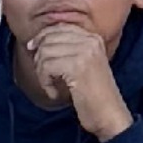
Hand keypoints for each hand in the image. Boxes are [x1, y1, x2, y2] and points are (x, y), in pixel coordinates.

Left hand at [18, 17, 132, 140]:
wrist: (109, 115)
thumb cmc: (93, 95)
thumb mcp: (83, 65)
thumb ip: (67, 50)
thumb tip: (36, 41)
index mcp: (93, 38)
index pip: (60, 27)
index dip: (42, 37)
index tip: (33, 50)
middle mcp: (90, 41)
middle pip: (49, 38)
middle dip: (40, 58)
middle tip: (45, 76)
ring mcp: (85, 52)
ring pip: (45, 52)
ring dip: (42, 73)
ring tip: (51, 86)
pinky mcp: (77, 66)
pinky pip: (46, 67)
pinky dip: (45, 82)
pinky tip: (54, 93)